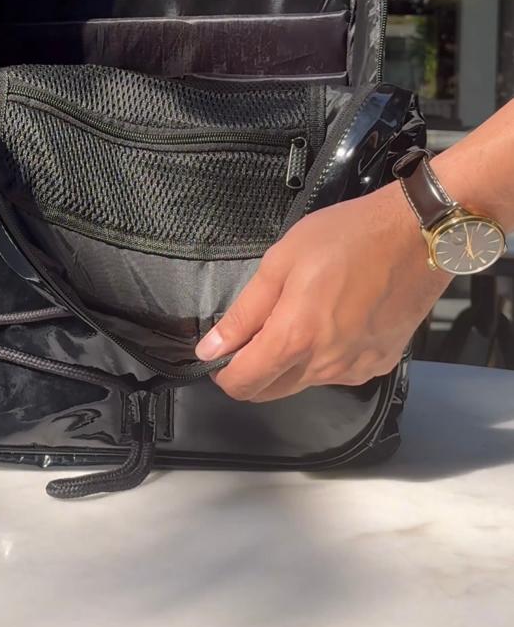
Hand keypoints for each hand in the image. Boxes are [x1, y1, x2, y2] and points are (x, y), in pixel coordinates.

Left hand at [194, 182, 449, 402]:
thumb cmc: (345, 237)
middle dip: (253, 370)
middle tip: (257, 329)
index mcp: (295, 338)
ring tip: (304, 313)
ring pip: (304, 382)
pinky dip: (325, 357)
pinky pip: (337, 373)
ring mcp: (355, 369)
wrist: (417, 236)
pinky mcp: (379, 364)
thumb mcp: (281, 261)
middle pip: (271, 391)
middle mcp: (325, 365)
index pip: (243, 384)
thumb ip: (244, 312)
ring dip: (291, 361)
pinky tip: (336, 320)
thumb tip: (210, 348)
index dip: (223, 371)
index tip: (220, 350)